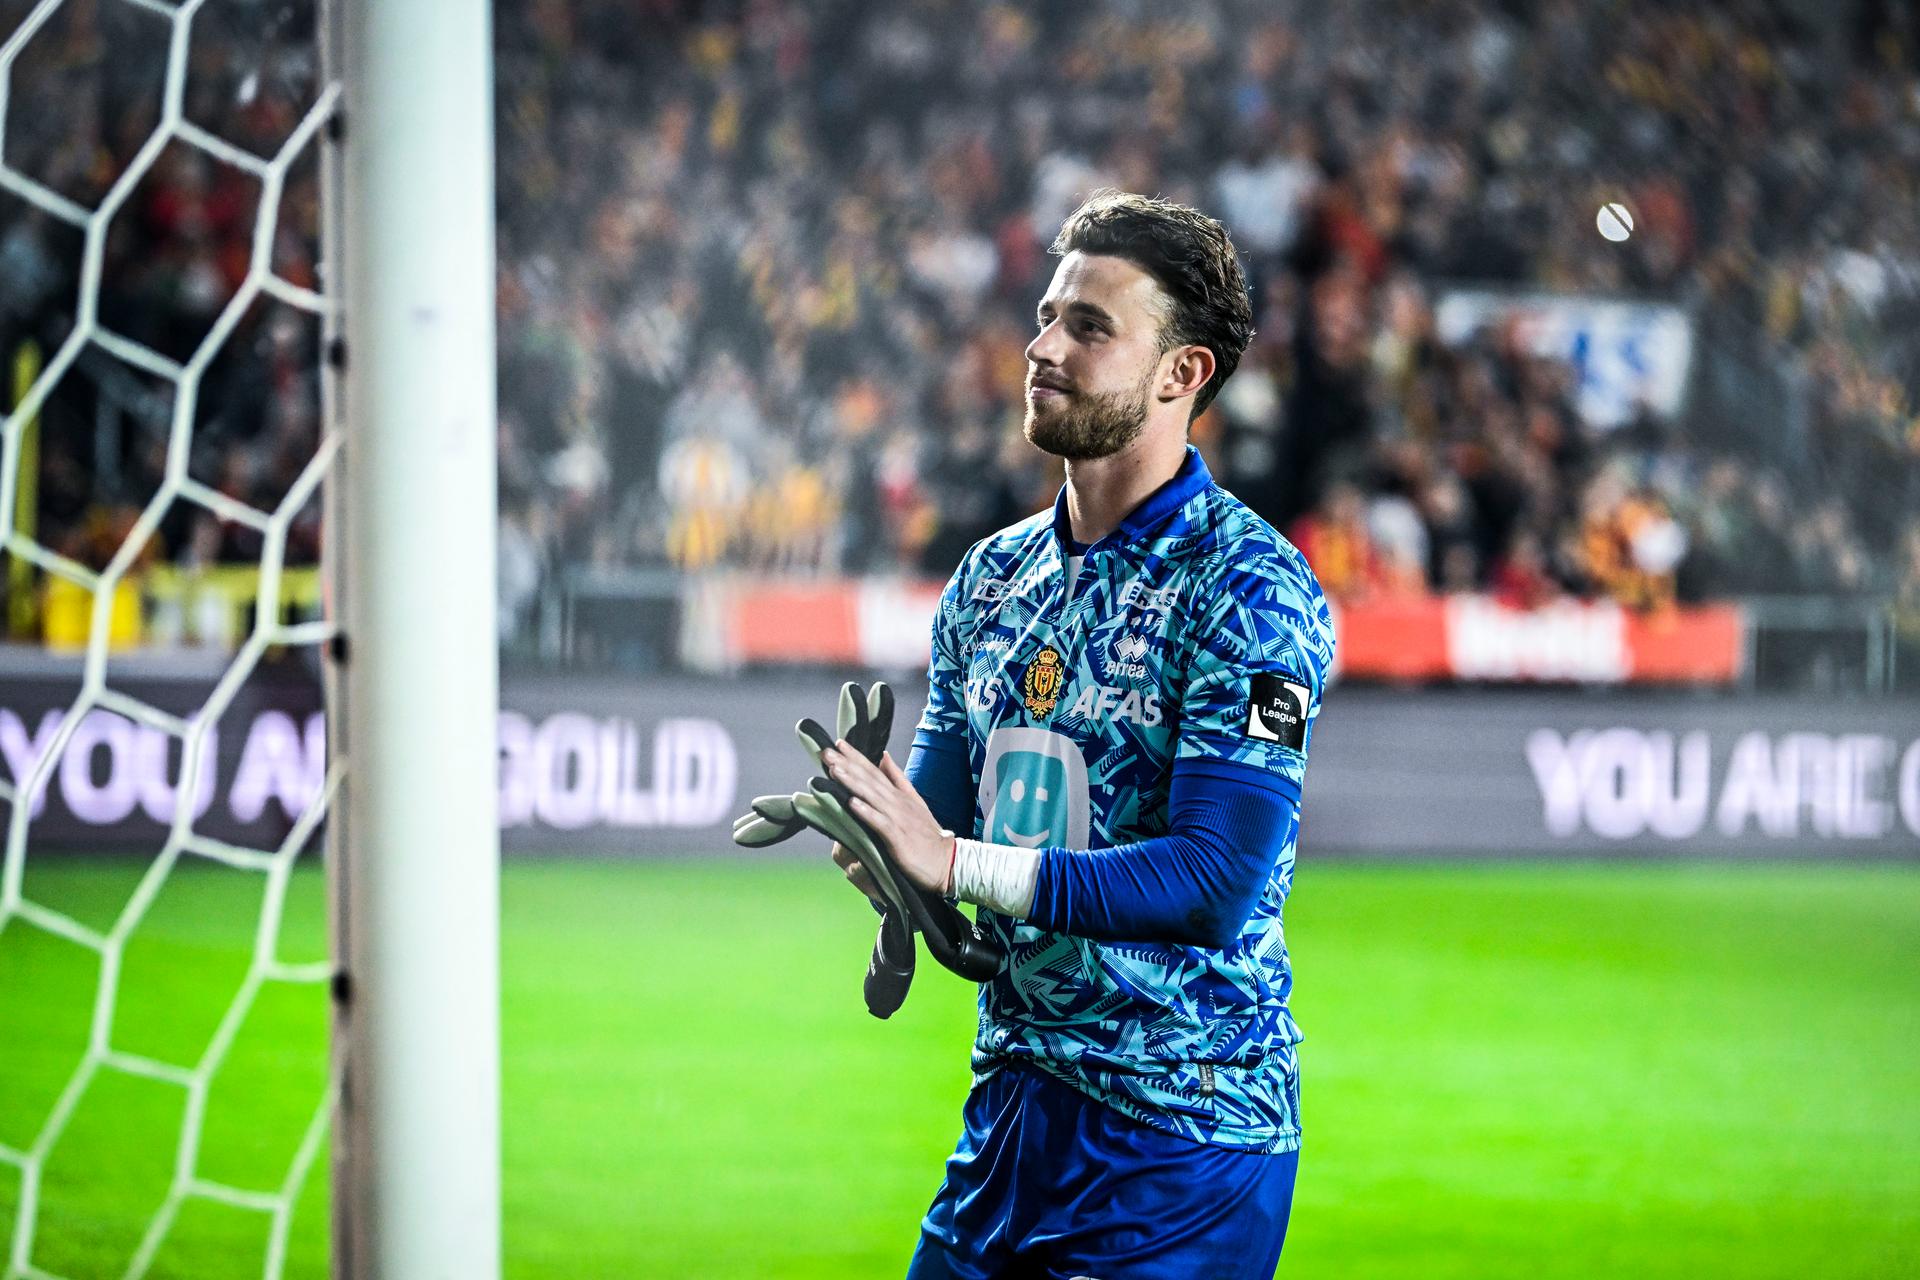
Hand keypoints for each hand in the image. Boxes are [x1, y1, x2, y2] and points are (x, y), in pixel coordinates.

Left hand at [821, 742, 953, 894]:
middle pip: (869, 779)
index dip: (856, 757)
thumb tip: (884, 756)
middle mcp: (896, 802)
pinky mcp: (898, 837)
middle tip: (827, 752)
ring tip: (835, 770)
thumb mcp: (914, 800)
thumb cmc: (927, 833)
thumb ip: (898, 778)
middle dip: (847, 764)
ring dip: (852, 782)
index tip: (838, 743)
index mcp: (898, 794)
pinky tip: (852, 803)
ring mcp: (898, 818)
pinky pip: (880, 823)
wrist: (946, 859)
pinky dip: (866, 812)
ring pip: (872, 796)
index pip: (874, 771)